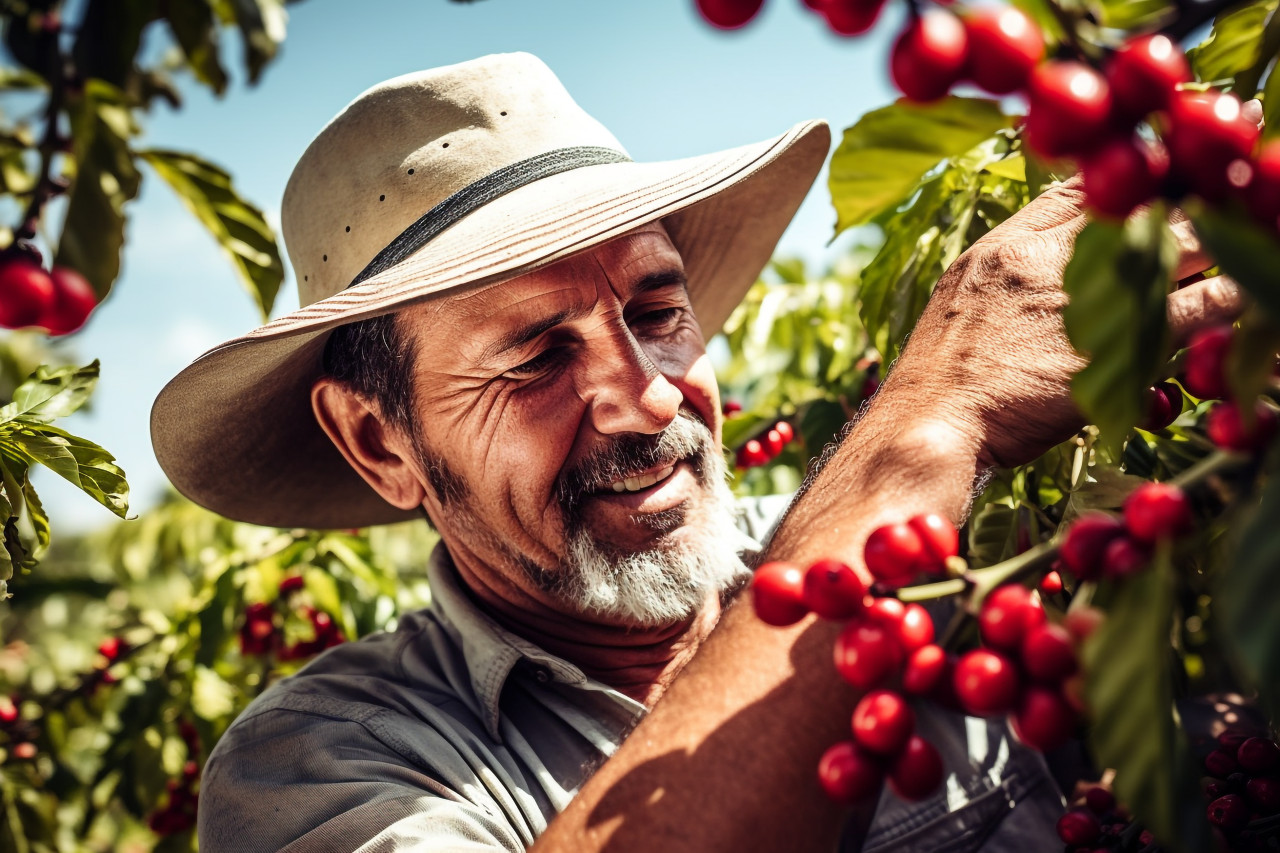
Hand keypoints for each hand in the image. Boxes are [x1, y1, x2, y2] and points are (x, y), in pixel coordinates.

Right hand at [887, 178, 1243, 469]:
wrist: (931, 426)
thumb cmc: (938, 390)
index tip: (1157, 179)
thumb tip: (1032, 294)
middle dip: (1186, 201)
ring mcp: (1087, 291)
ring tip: (1250, 235)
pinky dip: (1235, 297)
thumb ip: (1003, 290)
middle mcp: (1049, 255)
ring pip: (1181, 246)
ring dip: (1221, 241)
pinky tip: (1253, 295)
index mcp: (1004, 245)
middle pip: (1138, 207)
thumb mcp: (958, 314)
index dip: (1125, 182)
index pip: (1078, 190)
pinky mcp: (1126, 336)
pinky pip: (1204, 305)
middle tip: (1225, 196)